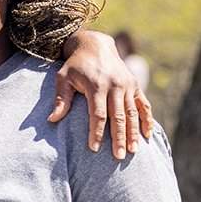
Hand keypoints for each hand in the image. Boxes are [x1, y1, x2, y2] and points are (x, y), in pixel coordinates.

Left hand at [49, 30, 153, 158]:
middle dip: (118, 138)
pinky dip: (147, 120)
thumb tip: (52, 119)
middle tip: (118, 157)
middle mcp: (115, 86)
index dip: (96, 132)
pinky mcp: (135, 85)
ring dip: (134, 133)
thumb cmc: (76, 65)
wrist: (95, 45)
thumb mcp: (63, 77)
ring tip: (133, 151)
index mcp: (97, 86)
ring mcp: (127, 85)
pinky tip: (148, 135)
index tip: (94, 148)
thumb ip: (61, 98)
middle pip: (118, 117)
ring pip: (132, 113)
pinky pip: (143, 105)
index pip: (98, 114)